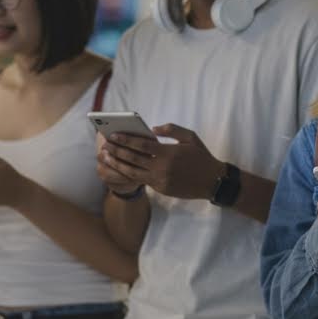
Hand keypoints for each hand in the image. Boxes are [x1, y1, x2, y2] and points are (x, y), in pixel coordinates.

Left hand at [99, 124, 218, 199]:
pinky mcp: (161, 189)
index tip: (113, 135)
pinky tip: (121, 168)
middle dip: (116, 151)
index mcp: (168, 153)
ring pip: (132, 172)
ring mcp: (160, 180)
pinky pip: (141, 180)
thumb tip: (152, 129)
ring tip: (107, 158)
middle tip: (105, 146)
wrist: (212, 181)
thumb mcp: (190, 137)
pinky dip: (129, 174)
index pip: (141, 145)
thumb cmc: (201, 156)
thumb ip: (171, 129)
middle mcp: (161, 167)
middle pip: (132, 159)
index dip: (125, 139)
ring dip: (118, 164)